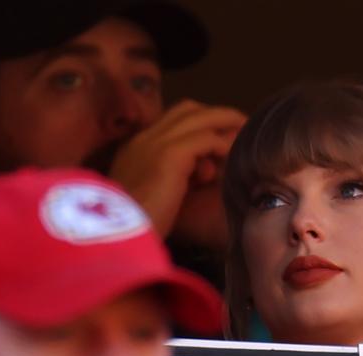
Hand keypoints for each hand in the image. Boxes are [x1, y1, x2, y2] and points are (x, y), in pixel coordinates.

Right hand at [109, 100, 245, 236]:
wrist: (117, 237)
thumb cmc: (136, 226)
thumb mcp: (152, 196)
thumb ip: (173, 179)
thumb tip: (204, 173)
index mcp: (135, 149)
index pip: (171, 122)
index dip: (199, 125)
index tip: (220, 139)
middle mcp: (144, 138)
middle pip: (187, 110)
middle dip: (218, 115)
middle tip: (241, 127)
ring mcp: (155, 143)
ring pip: (199, 117)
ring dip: (226, 124)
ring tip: (244, 136)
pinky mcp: (170, 155)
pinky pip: (206, 139)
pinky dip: (223, 145)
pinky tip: (233, 156)